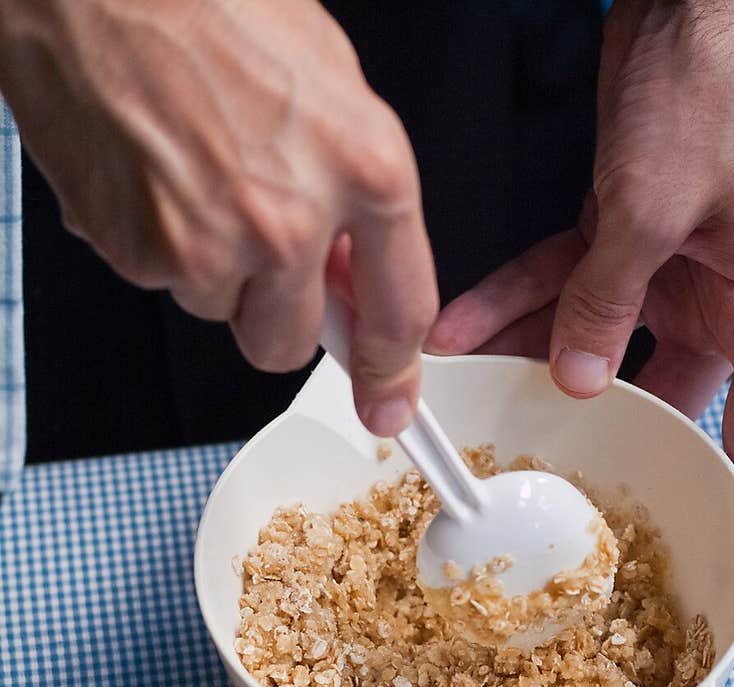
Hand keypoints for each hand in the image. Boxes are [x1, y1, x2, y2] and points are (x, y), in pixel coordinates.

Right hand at [0, 0, 437, 434]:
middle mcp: (291, 219)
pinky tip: (150, 171)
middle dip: (273, 309)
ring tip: (190, 170)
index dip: (393, 372)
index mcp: (364, 167)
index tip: (390, 405)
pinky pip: (160, 280)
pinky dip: (154, 240)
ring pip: (219, 310)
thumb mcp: (327, 82)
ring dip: (209, 265)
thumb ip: (353, 193)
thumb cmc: (206, 0)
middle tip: (250, 241)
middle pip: (289, 342)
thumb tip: (353, 273)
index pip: (399, 311)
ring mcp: (211, 243)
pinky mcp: (139, 253)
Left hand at [427, 0, 733, 624]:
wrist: (694, 2)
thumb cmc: (715, 85)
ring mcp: (672, 273)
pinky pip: (563, 285)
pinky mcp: (627, 237)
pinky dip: (512, 302)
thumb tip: (575, 378)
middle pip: (663, 406)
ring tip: (474, 406)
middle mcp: (721, 304)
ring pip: (597, 347)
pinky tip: (459, 325)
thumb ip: (607, 302)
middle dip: (600, 441)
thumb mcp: (653, 207)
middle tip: (555, 494)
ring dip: (533, 367)